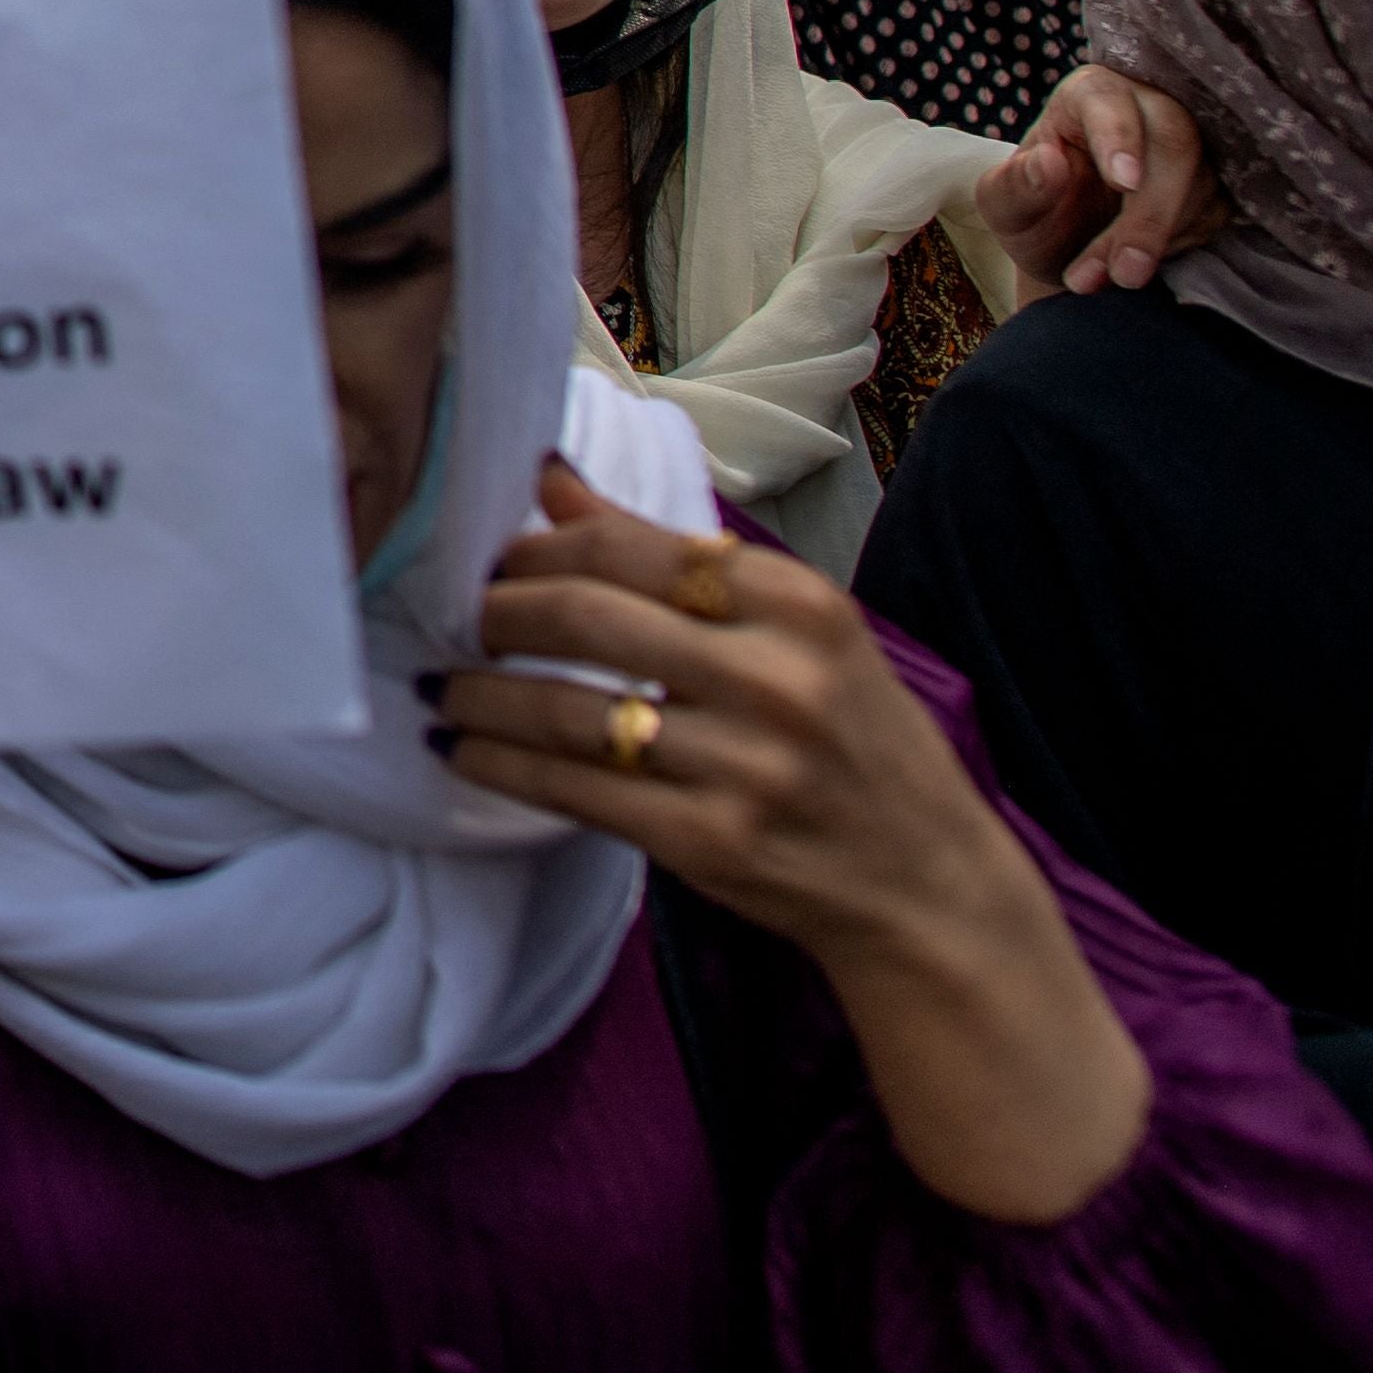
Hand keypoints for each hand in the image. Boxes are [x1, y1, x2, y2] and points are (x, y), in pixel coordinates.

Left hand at [439, 462, 1146, 1223]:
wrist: (931, 890)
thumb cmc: (857, 742)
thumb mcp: (803, 632)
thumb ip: (677, 558)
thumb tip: (553, 482)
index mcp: (804, 607)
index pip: (636, 547)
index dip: (543, 546)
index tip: (496, 554)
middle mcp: (778, 681)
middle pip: (587, 616)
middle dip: (498, 611)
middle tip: (457, 615)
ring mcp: (744, 768)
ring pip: (567, 711)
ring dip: (480, 693)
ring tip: (442, 684)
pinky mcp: (710, 842)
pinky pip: (573, 791)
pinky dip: (501, 762)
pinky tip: (465, 746)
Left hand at [977, 66, 1230, 296]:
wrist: (1069, 248)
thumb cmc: (1032, 211)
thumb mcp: (1004, 206)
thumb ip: (1014, 185)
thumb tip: (1048, 163)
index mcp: (1089, 95)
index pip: (1109, 100)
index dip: (1118, 138)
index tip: (1123, 183)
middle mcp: (1148, 107)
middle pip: (1173, 141)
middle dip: (1150, 212)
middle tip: (1125, 271)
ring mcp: (1190, 146)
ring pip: (1199, 183)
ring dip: (1158, 240)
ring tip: (1111, 279)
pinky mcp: (1213, 186)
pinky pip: (1214, 213)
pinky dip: (1179, 246)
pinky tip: (1140, 267)